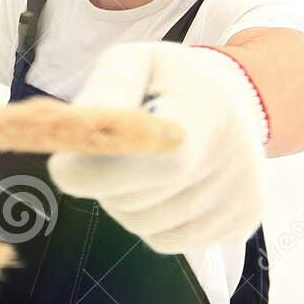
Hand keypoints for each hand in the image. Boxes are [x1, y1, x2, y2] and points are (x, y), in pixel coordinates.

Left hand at [49, 42, 267, 252]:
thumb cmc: (171, 81)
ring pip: (144, 225)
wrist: (235, 100)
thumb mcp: (136, 62)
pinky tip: (164, 188)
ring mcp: (240, 196)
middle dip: (103, 183)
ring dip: (125, 202)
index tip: (64, 164)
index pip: (150, 165)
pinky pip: (166, 240)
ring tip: (142, 165)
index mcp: (206, 112)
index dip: (96, 173)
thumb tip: (78, 127)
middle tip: (112, 153)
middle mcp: (232, 160)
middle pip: (136, 200)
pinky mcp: (240, 223)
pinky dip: (151, 221)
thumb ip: (107, 89)